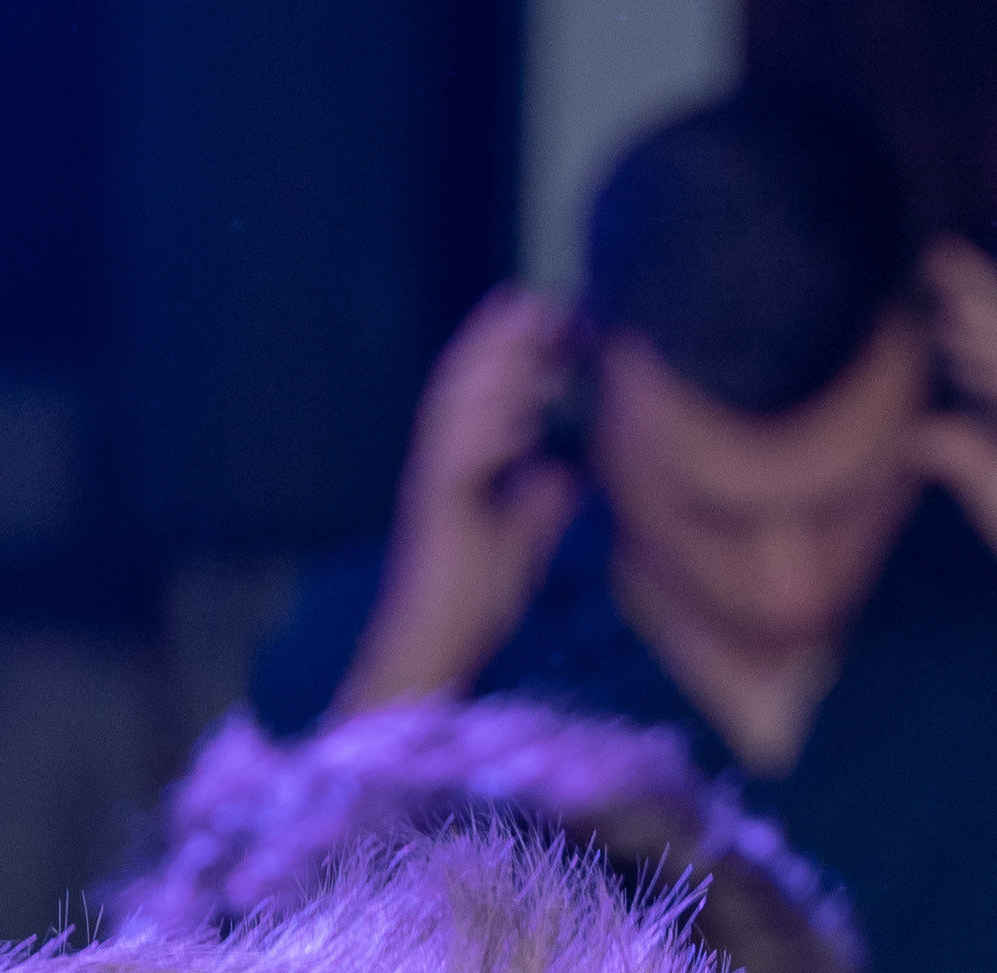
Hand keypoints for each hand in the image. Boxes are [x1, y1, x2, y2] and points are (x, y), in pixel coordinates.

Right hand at [336, 287, 585, 716]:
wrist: (431, 650)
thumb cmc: (472, 601)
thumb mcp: (522, 542)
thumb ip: (539, 506)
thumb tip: (566, 474)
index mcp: (462, 462)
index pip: (484, 390)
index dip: (510, 349)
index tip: (549, 313)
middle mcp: (442, 462)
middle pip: (465, 383)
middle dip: (499, 338)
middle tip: (536, 298)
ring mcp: (435, 483)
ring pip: (457, 409)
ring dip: (491, 367)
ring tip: (525, 332)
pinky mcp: (435, 513)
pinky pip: (457, 463)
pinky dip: (487, 435)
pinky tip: (521, 416)